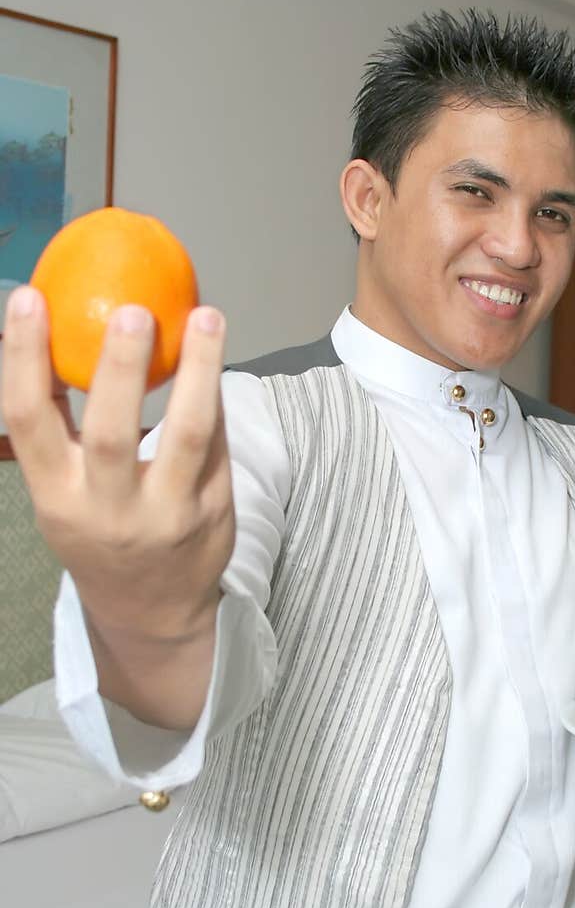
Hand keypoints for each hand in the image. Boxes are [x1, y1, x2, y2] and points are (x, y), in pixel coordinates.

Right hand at [1, 285, 233, 648]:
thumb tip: (50, 333)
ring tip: (206, 316)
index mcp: (56, 498)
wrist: (153, 610)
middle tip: (132, 310)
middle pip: (110, 434)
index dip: (21, 358)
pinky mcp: (215, 511)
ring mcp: (167, 515)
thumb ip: (56, 429)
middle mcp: (108, 511)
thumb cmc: (98, 529)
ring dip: (200, 370)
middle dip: (120, 369)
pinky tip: (214, 355)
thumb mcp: (62, 492)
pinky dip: (216, 395)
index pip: (28, 422)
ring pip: (188, 435)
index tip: (27, 297)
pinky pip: (219, 443)